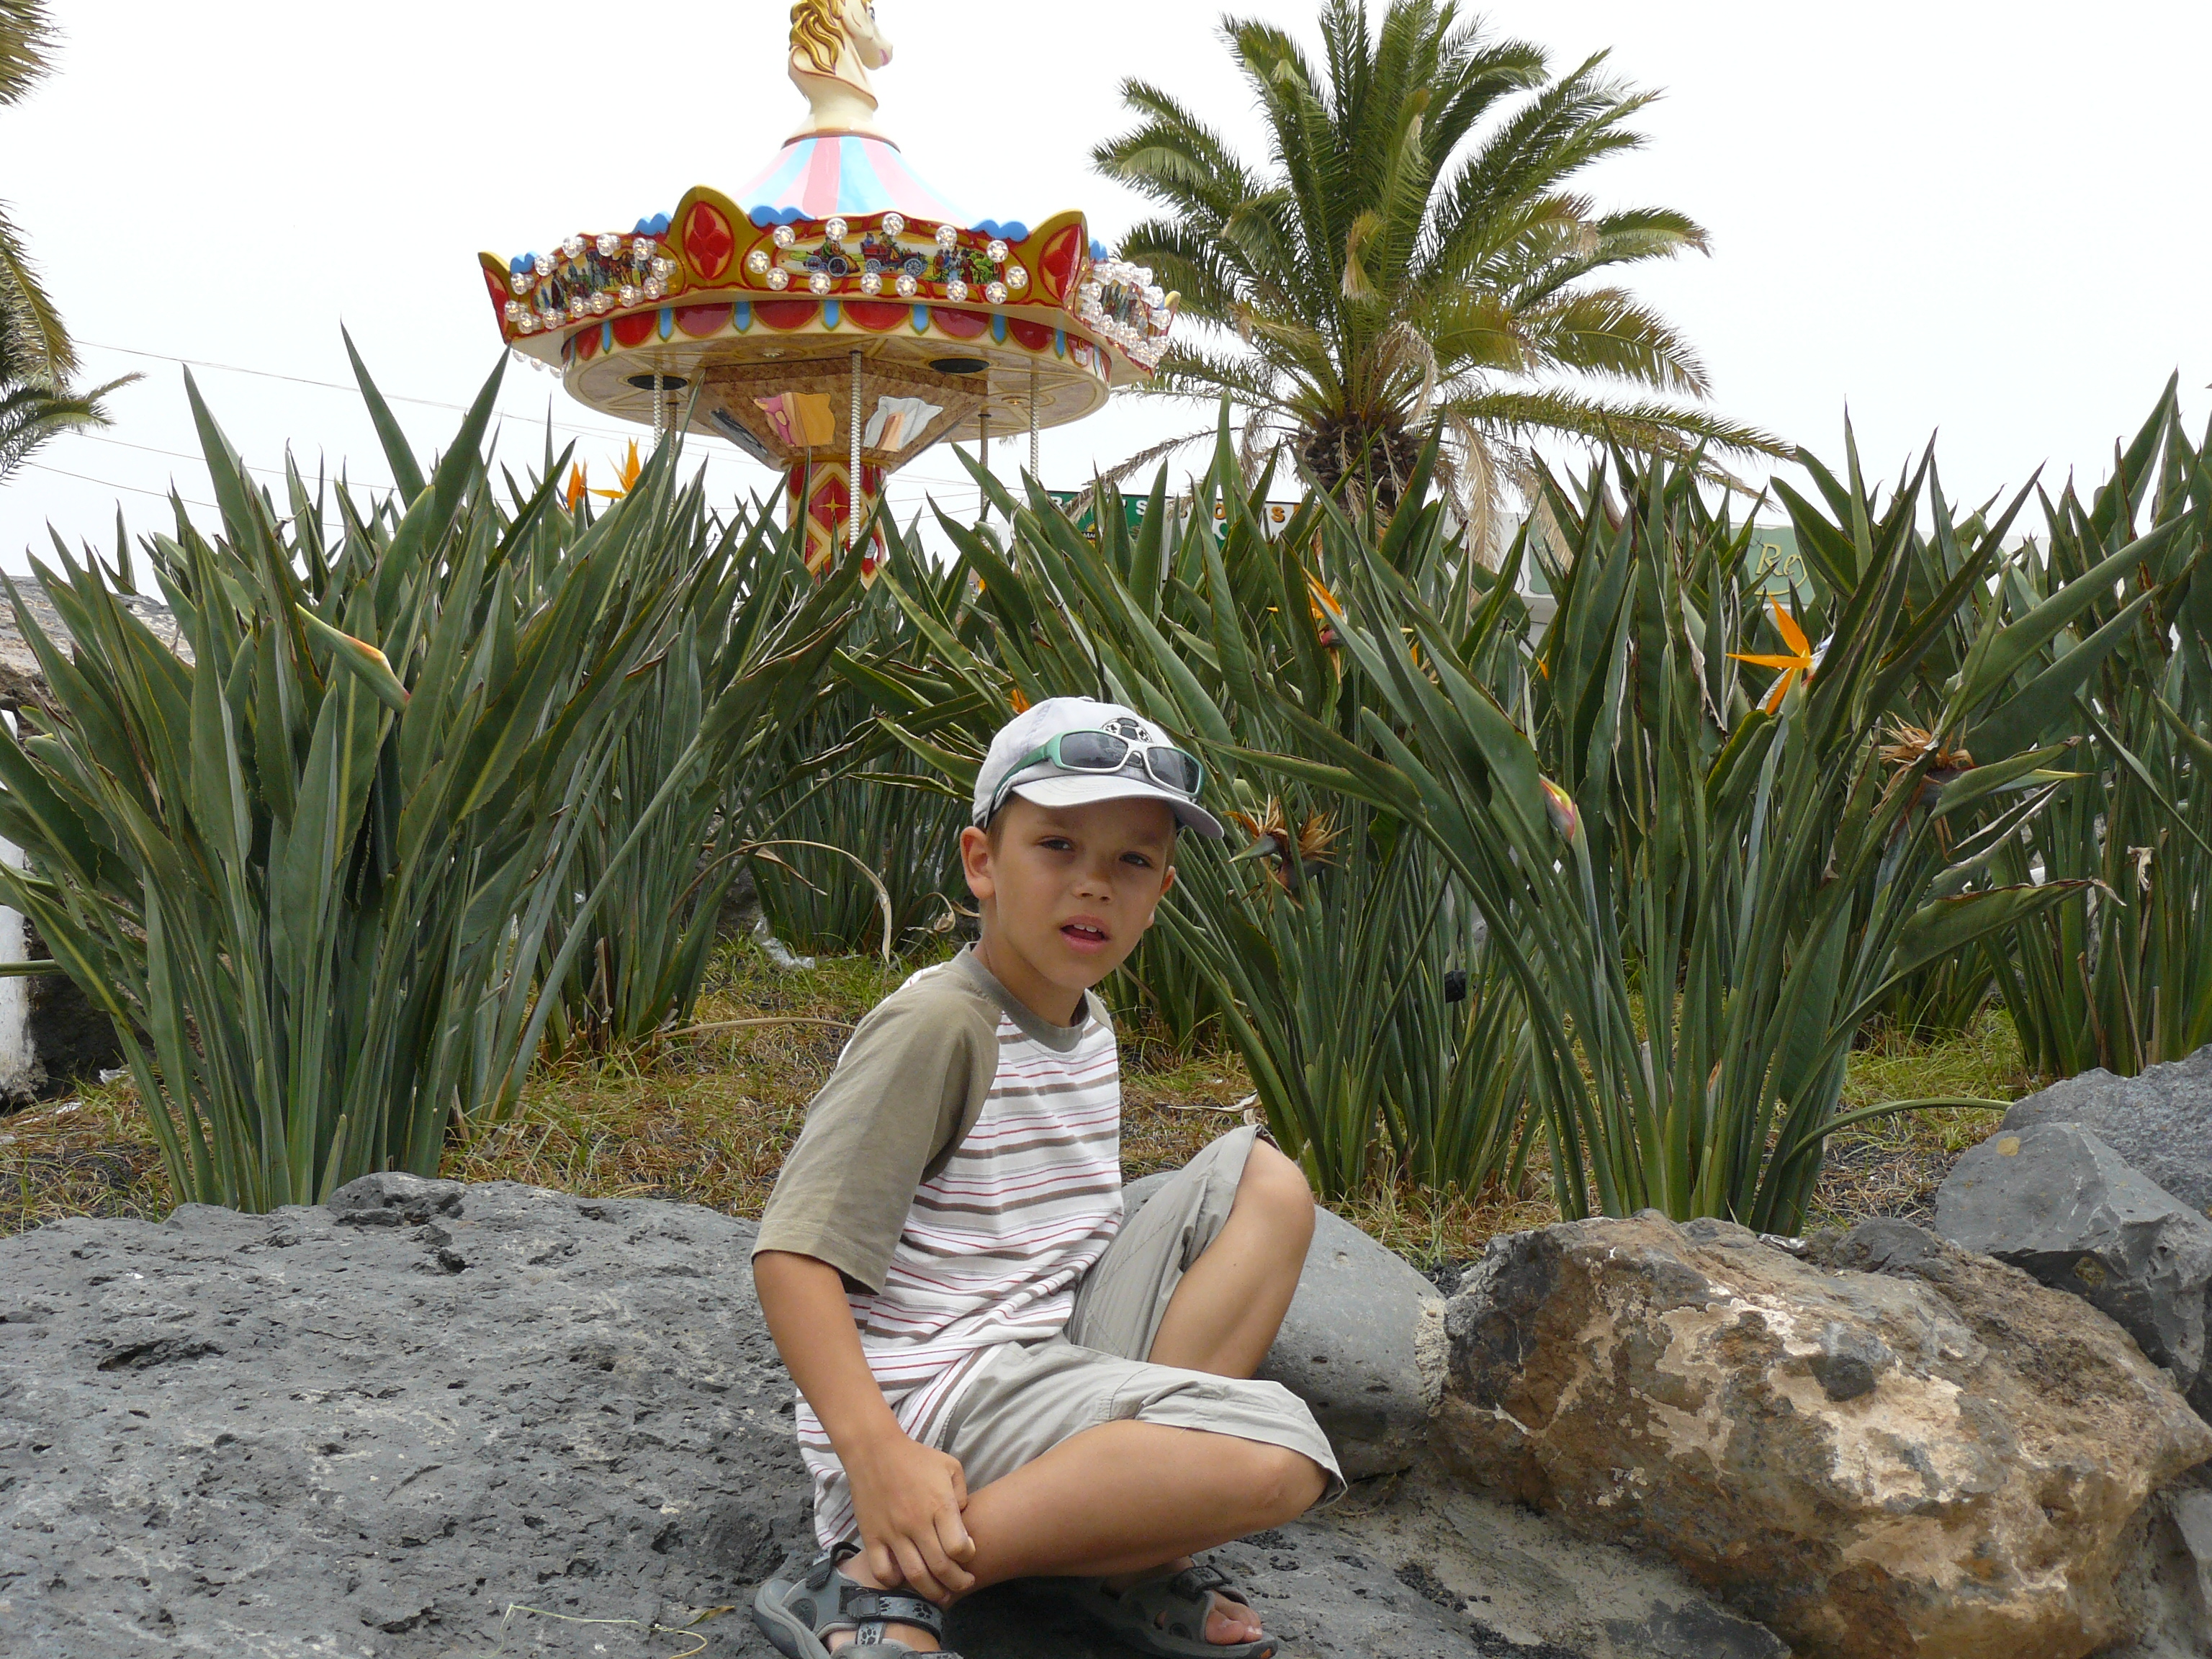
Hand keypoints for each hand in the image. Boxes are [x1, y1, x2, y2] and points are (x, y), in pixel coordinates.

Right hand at [843, 1428, 975, 1603]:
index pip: (958, 1547)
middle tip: (962, 1584)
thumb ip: (962, 1494)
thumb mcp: (950, 1466)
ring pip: (914, 1575)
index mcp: (939, 1505)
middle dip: (957, 1583)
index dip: (967, 1557)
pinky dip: (894, 1582)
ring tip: (940, 1594)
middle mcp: (917, 1523)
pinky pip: (882, 1571)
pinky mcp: (872, 1537)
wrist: (874, 1450)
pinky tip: (904, 1578)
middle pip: (940, 1568)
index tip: (968, 1554)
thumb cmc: (916, 1458)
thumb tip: (963, 1520)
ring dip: (931, 1591)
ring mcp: (892, 1532)